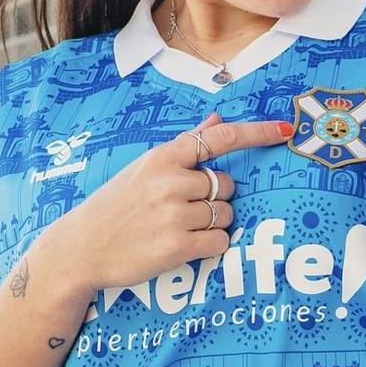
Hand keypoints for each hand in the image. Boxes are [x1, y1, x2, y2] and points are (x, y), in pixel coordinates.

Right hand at [52, 109, 292, 291]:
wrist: (81, 246)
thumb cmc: (115, 204)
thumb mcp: (144, 167)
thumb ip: (184, 145)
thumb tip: (218, 118)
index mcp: (163, 157)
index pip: (220, 139)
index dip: (257, 133)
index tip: (284, 130)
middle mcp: (171, 182)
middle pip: (227, 184)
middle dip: (215, 196)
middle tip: (183, 207)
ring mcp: (174, 215)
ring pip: (226, 214)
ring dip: (214, 221)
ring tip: (181, 226)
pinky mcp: (177, 247)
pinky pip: (220, 241)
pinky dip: (211, 244)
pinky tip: (185, 244)